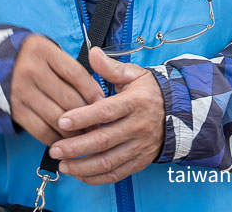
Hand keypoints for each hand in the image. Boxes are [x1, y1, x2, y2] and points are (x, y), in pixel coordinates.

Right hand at [10, 35, 103, 145]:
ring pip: (57, 118)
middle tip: (100, 125)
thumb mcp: (47, 51)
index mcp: (43, 52)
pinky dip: (56, 138)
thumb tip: (97, 95)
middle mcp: (31, 71)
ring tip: (87, 135)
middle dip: (88, 115)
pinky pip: (41, 130)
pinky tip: (65, 140)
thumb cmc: (30, 58)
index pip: (76, 74)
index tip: (104, 103)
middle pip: (68, 99)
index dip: (93, 91)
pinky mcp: (15, 111)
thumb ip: (69, 67)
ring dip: (75, 131)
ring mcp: (21, 92)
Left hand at [48, 47, 165, 184]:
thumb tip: (93, 53)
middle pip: (103, 140)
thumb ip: (111, 67)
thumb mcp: (134, 74)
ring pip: (108, 162)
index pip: (106, 111)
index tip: (62, 120)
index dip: (83, 117)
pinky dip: (96, 178)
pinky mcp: (140, 161)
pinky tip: (79, 173)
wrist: (178, 113)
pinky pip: (116, 174)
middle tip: (54, 149)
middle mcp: (138, 126)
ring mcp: (139, 146)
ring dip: (82, 166)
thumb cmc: (149, 92)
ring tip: (62, 165)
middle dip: (76, 147)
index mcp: (135, 102)